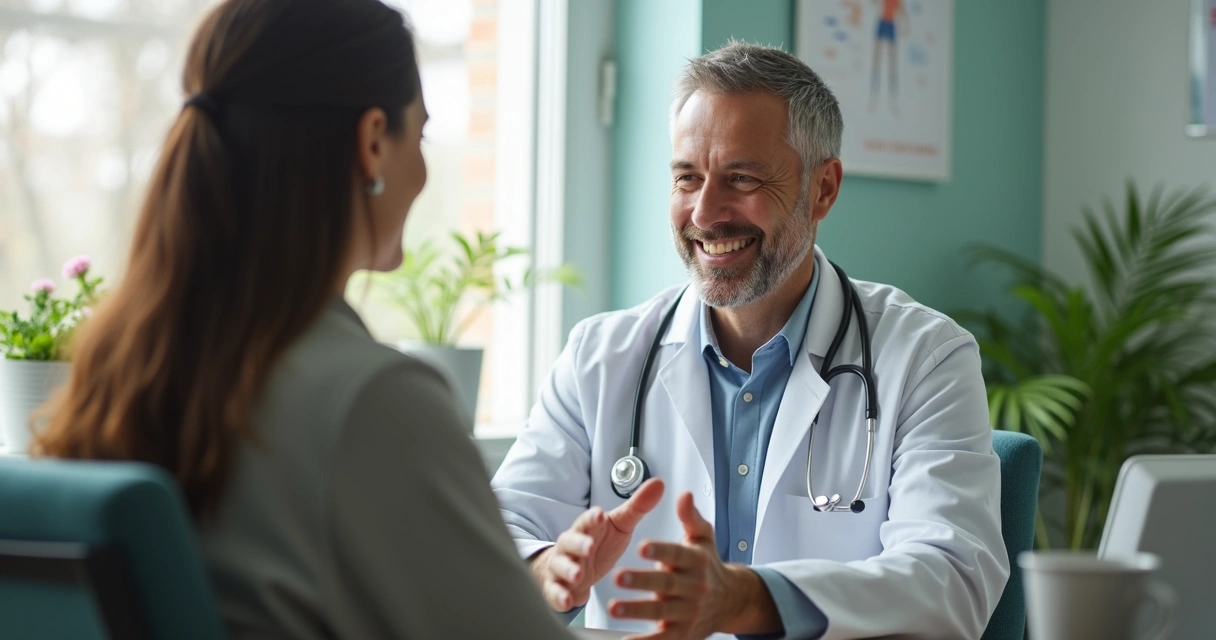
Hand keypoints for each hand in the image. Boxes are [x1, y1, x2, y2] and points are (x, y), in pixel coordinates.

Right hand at [531, 478, 664, 611]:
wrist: (571, 570)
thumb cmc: (597, 544)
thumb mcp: (619, 525)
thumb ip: (638, 506)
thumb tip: (659, 483)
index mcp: (587, 528)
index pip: (588, 519)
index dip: (593, 517)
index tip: (601, 515)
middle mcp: (571, 545)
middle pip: (571, 541)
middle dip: (579, 543)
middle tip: (589, 547)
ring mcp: (562, 566)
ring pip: (560, 566)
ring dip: (568, 570)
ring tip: (578, 576)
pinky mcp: (557, 587)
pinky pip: (555, 591)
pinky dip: (560, 596)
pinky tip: (567, 600)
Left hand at [609, 492, 776, 639]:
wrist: (730, 600)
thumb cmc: (708, 565)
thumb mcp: (703, 537)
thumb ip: (690, 517)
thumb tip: (684, 495)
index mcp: (696, 562)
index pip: (677, 554)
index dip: (660, 550)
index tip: (642, 545)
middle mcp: (694, 587)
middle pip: (667, 585)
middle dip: (642, 581)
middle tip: (619, 576)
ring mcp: (689, 612)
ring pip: (661, 613)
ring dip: (636, 611)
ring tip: (614, 607)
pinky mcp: (683, 633)